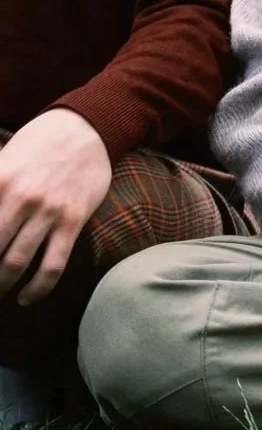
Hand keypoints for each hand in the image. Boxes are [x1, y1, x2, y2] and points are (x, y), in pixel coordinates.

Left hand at [0, 109, 113, 303]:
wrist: (85, 130)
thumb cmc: (36, 144)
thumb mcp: (1, 160)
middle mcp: (19, 199)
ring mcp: (48, 212)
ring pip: (16, 262)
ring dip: (1, 285)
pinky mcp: (72, 221)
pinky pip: (53, 264)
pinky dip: (38, 288)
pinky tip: (25, 299)